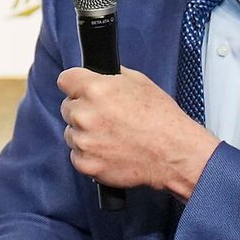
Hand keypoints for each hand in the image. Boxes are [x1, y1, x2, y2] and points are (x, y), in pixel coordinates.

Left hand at [55, 67, 219, 199]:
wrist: (174, 153)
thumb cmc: (161, 118)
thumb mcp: (140, 82)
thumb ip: (111, 77)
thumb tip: (97, 75)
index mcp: (95, 90)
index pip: (65, 79)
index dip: (75, 84)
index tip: (80, 90)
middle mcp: (84, 114)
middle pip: (67, 107)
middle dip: (83, 109)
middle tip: (107, 117)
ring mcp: (83, 141)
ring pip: (71, 132)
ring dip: (85, 133)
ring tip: (112, 136)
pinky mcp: (85, 163)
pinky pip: (77, 155)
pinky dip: (89, 154)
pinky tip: (110, 151)